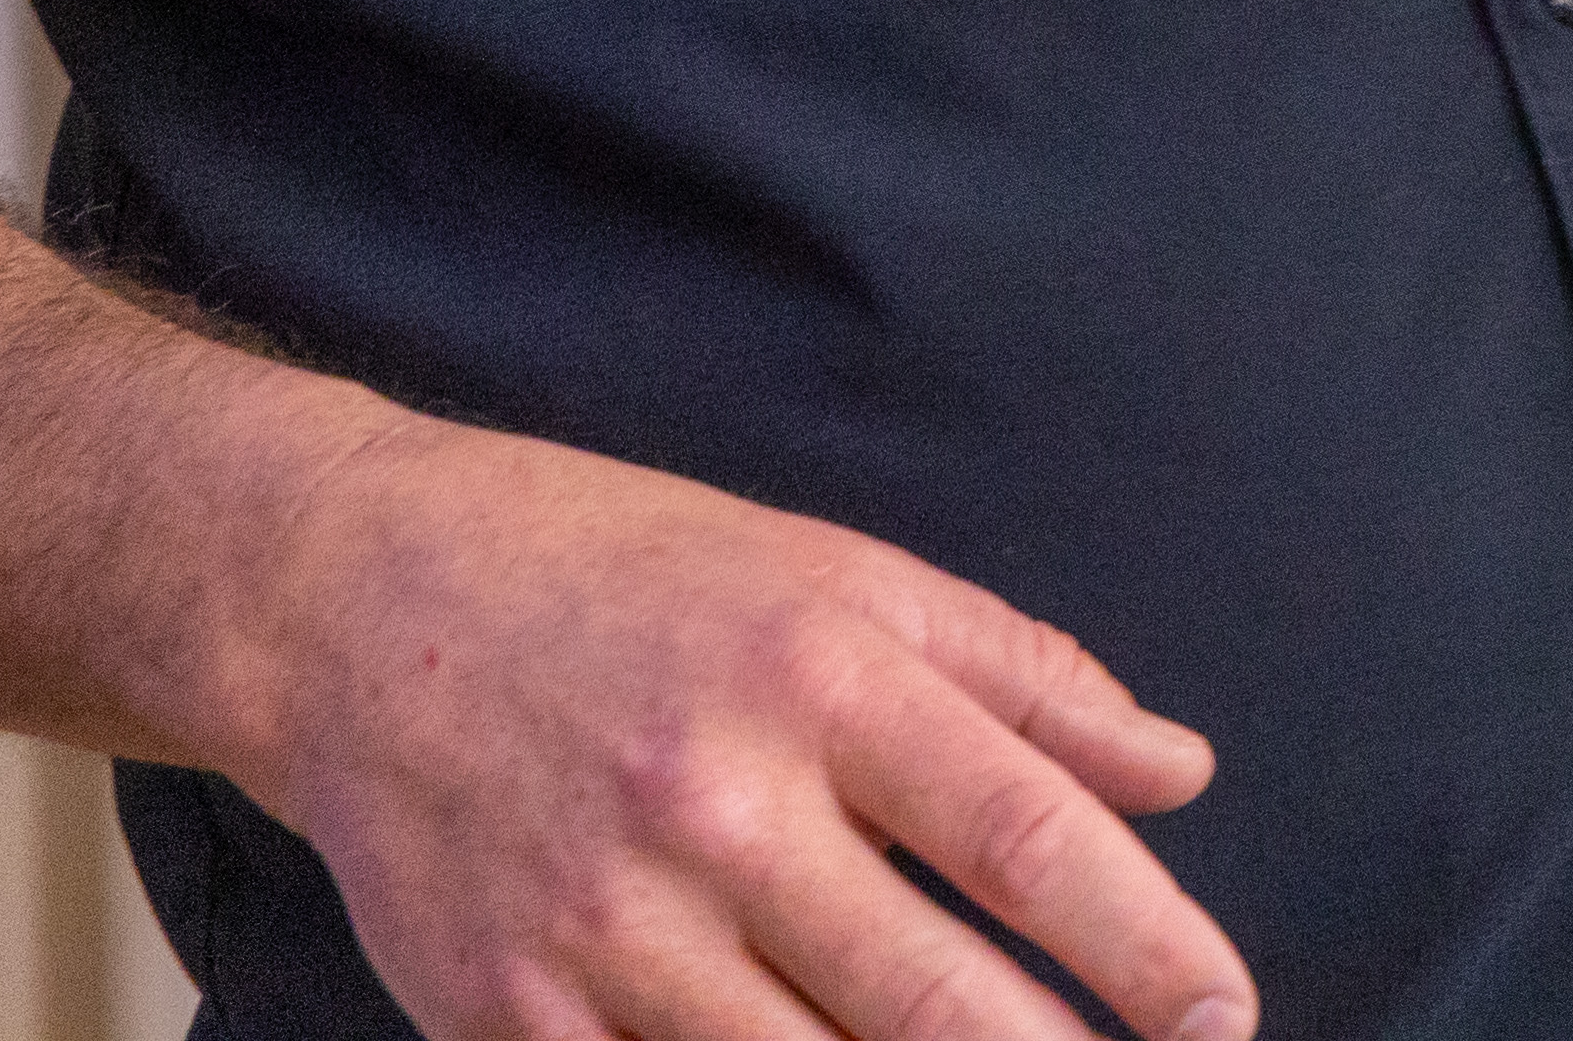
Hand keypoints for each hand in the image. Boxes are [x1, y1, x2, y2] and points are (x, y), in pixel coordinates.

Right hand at [218, 399, 1250, 1040]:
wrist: (347, 600)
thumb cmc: (622, 576)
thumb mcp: (833, 575)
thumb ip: (1019, 678)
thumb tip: (1182, 773)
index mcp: (817, 675)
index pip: (1026, 833)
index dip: (1148, 946)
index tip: (1225, 1018)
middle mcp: (717, 806)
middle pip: (935, 1002)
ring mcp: (607, 929)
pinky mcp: (510, 1020)